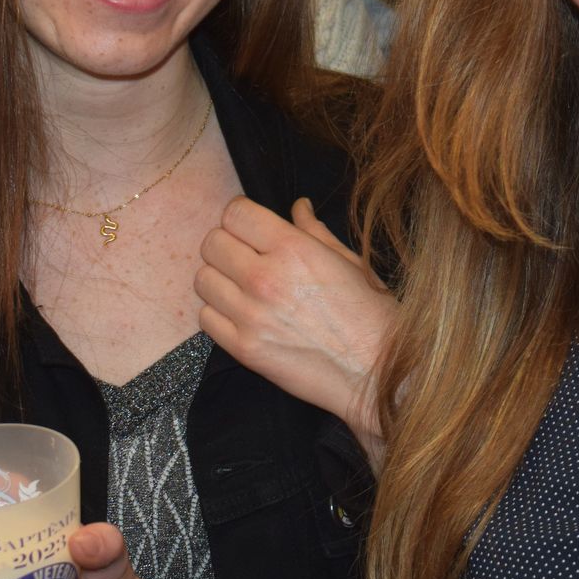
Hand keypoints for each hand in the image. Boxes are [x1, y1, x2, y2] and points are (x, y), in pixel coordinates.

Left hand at [197, 196, 396, 447]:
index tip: (250, 227)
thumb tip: (298, 207)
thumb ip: (314, 231)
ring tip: (242, 287)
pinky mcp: (244, 349)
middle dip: (227, 245)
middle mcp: (265, 278)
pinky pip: (205, 318)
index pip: (234, 214)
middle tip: (245, 256)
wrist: (376, 372)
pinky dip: (219, 314)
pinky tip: (242, 315)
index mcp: (293, 249)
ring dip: (220, 279)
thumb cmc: (371, 315)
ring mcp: (251, 315)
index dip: (241, 217)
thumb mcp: (350, 262)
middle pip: (212, 243)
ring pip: (203, 279)